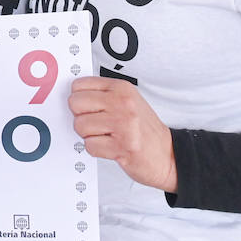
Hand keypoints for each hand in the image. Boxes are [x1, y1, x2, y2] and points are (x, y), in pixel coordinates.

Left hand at [69, 76, 177, 192]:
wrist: (167, 155)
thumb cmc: (143, 129)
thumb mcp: (128, 101)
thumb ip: (103, 95)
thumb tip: (73, 95)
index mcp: (122, 88)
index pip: (79, 85)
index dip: (79, 99)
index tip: (88, 107)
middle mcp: (123, 103)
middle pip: (75, 104)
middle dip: (81, 117)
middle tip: (96, 124)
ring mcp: (124, 124)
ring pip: (80, 125)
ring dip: (88, 135)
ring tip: (106, 136)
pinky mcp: (122, 146)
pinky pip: (90, 146)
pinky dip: (96, 149)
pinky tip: (110, 147)